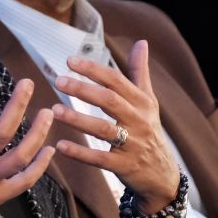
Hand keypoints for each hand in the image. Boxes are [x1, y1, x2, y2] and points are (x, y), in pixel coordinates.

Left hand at [50, 40, 179, 213]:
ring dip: (78, 119)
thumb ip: (140, 72)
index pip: (116, 81)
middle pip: (109, 101)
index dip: (93, 70)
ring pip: (103, 129)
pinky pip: (100, 159)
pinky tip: (60, 144)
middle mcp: (138, 121)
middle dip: (83, 90)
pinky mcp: (124, 166)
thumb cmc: (149, 132)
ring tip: (54, 111)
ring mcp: (132, 144)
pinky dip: (80, 152)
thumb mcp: (148, 102)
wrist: (163, 175)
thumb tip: (142, 42)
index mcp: (141, 102)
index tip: (69, 61)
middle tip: (58, 81)